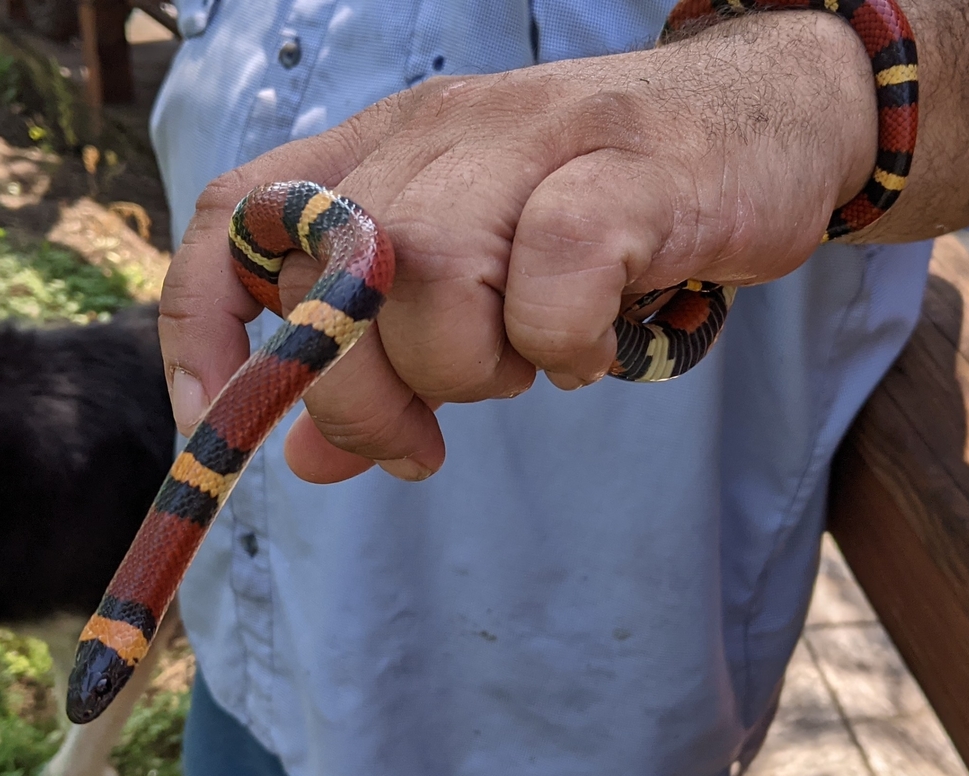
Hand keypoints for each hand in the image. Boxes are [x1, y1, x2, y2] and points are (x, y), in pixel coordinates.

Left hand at [159, 11, 875, 482]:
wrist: (766, 121)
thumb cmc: (606, 218)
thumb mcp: (477, 291)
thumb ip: (386, 366)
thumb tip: (307, 462)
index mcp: (386, 150)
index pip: (238, 216)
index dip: (202, 324)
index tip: (220, 421)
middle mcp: (442, 130)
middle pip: (333, 275)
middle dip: (360, 395)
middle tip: (421, 440)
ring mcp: (533, 138)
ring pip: (430, 271)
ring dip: (467, 365)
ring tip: (524, 366)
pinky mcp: (625, 171)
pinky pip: (552, 277)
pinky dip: (561, 342)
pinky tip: (589, 348)